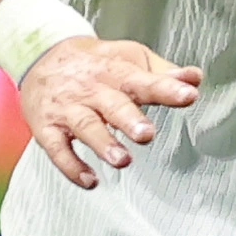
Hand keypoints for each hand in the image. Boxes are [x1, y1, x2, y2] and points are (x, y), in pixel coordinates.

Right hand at [19, 34, 202, 188]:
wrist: (40, 55)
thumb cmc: (95, 63)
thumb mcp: (130, 58)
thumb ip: (163, 73)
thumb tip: (195, 78)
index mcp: (116, 72)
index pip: (144, 80)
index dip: (167, 88)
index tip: (188, 95)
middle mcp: (92, 90)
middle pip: (112, 104)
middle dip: (129, 119)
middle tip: (146, 134)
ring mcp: (68, 109)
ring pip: (86, 127)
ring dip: (103, 144)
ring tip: (122, 161)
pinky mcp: (48, 127)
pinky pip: (57, 148)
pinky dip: (71, 166)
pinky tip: (89, 180)